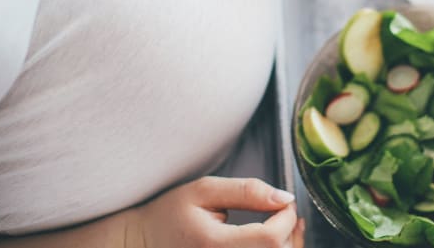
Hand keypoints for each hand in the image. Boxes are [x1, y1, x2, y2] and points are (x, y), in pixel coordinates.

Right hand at [129, 176, 304, 247]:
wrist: (141, 243)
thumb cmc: (169, 216)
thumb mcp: (203, 191)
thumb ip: (246, 191)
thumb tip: (284, 197)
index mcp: (214, 244)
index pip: (271, 239)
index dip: (287, 217)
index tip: (284, 202)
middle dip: (292, 232)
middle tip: (287, 211)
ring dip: (288, 245)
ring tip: (285, 225)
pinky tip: (274, 242)